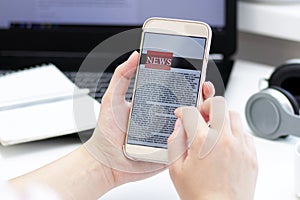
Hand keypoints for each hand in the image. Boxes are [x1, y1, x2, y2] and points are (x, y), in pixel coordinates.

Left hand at [84, 51, 214, 187]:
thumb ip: (122, 76)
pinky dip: (197, 135)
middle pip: (187, 102)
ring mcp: (168, 132)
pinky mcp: (171, 149)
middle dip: (200, 93)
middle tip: (204, 86)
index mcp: (153, 103)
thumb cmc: (107, 133)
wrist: (106, 162)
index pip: (173, 87)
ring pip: (191, 121)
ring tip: (204, 104)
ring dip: (202, 112)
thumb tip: (135, 55)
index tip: (196, 68)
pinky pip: (187, 141)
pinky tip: (201, 127)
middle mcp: (163, 116)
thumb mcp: (112, 99)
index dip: (186, 77)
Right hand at [168, 97, 257, 199]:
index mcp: (203, 142)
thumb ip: (175, 143)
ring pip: (235, 115)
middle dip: (207, 105)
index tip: (182, 114)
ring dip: (222, 117)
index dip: (183, 111)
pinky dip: (235, 131)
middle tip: (201, 114)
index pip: (191, 113)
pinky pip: (245, 132)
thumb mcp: (176, 169)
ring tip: (215, 127)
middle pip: (219, 104)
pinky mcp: (251, 155)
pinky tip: (227, 141)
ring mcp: (240, 147)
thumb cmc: (199, 195)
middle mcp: (224, 140)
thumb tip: (179, 127)